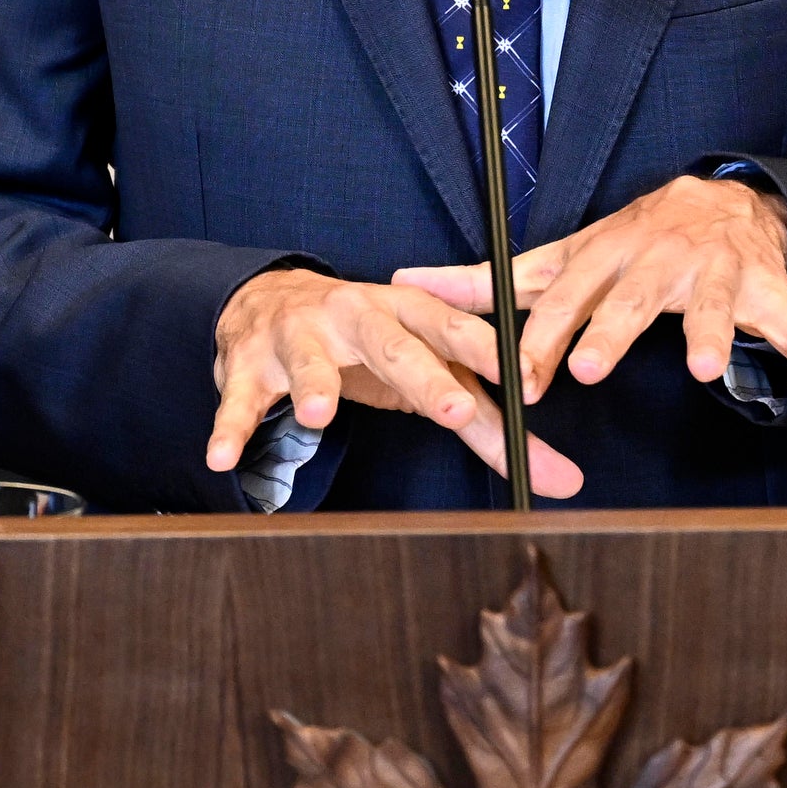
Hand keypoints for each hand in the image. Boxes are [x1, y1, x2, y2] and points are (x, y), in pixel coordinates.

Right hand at [209, 271, 584, 496]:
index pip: (458, 330)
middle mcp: (356, 314)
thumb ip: (495, 430)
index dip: (491, 354)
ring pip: (310, 361)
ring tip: (319, 416)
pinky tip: (222, 458)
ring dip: (314, 386)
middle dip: (425, 376)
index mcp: (410, 313)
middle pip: (395, 344)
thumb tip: (564, 485)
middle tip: (455, 410)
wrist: (270, 302)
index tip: (529, 380)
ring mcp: (300, 336)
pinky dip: (231, 427)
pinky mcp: (250, 365)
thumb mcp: (431, 375)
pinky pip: (242, 399)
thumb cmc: (370, 346)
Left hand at [397, 174, 786, 413]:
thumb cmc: (631, 242)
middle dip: (615, 329)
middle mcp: (661, 258)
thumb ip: (492, 279)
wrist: (724, 200)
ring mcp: (719, 272)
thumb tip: (407, 283)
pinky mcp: (768, 289)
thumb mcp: (564, 256)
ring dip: (715, 333)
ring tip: (708, 370)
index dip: (544, 337)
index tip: (521, 380)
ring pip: (717, 303)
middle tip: (594, 367)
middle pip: (634, 296)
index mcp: (608, 253)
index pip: (569, 297)